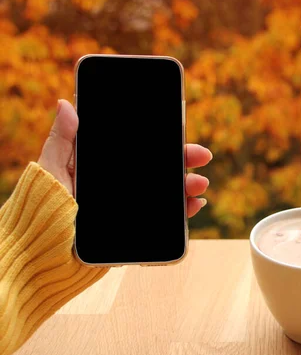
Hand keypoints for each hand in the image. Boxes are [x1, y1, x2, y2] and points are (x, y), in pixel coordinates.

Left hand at [37, 99, 211, 217]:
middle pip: (161, 168)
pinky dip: (183, 212)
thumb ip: (62, 139)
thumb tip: (65, 104)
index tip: (182, 130)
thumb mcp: (52, 168)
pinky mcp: (137, 229)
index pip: (142, 149)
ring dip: (188, 186)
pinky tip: (194, 205)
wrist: (45, 251)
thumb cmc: (42, 207)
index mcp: (108, 167)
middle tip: (203, 155)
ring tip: (199, 184)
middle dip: (185, 160)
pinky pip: (166, 220)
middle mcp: (124, 186)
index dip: (164, 140)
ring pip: (168, 193)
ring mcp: (133, 207)